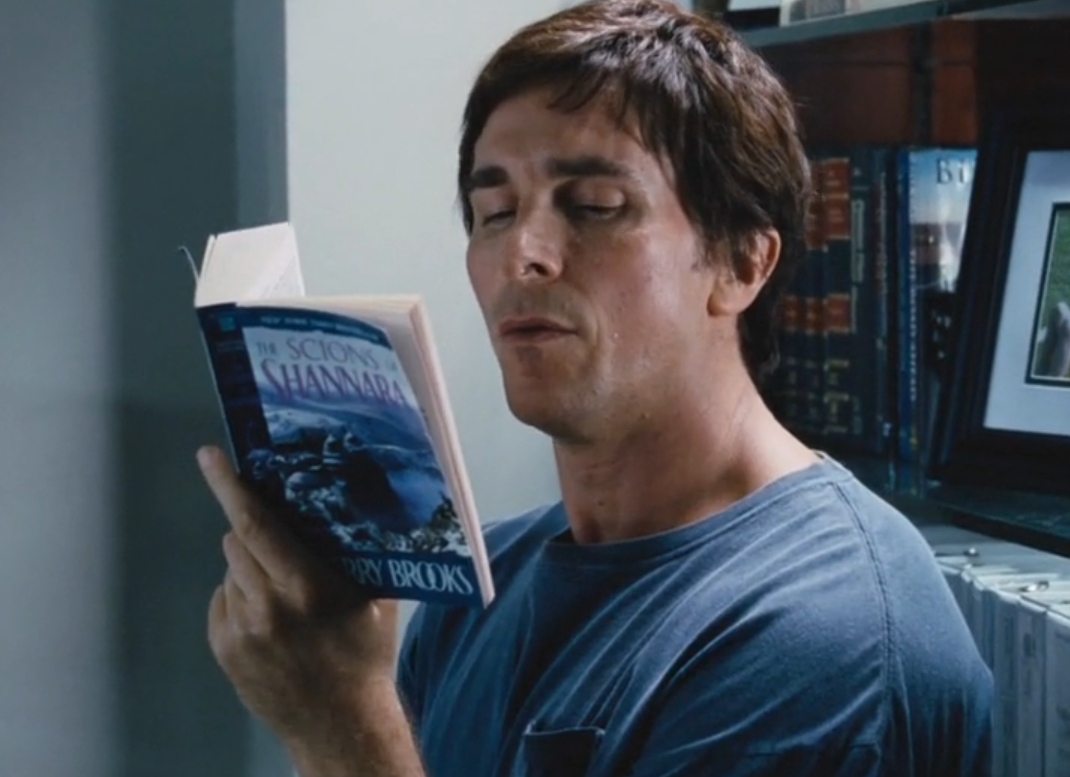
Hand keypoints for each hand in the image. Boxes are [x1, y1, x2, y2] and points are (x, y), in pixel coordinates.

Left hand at [199, 444, 398, 749]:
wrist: (340, 724)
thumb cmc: (365, 655)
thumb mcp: (373, 597)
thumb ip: (353, 554)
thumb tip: (345, 504)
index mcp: (308, 586)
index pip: (257, 523)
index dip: (230, 485)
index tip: (209, 455)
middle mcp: (269, 606)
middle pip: (238, 540)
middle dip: (255, 530)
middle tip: (282, 543)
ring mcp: (242, 629)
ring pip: (232, 568)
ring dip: (252, 566)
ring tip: (286, 595)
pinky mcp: (224, 648)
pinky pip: (224, 598)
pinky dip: (243, 596)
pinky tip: (272, 619)